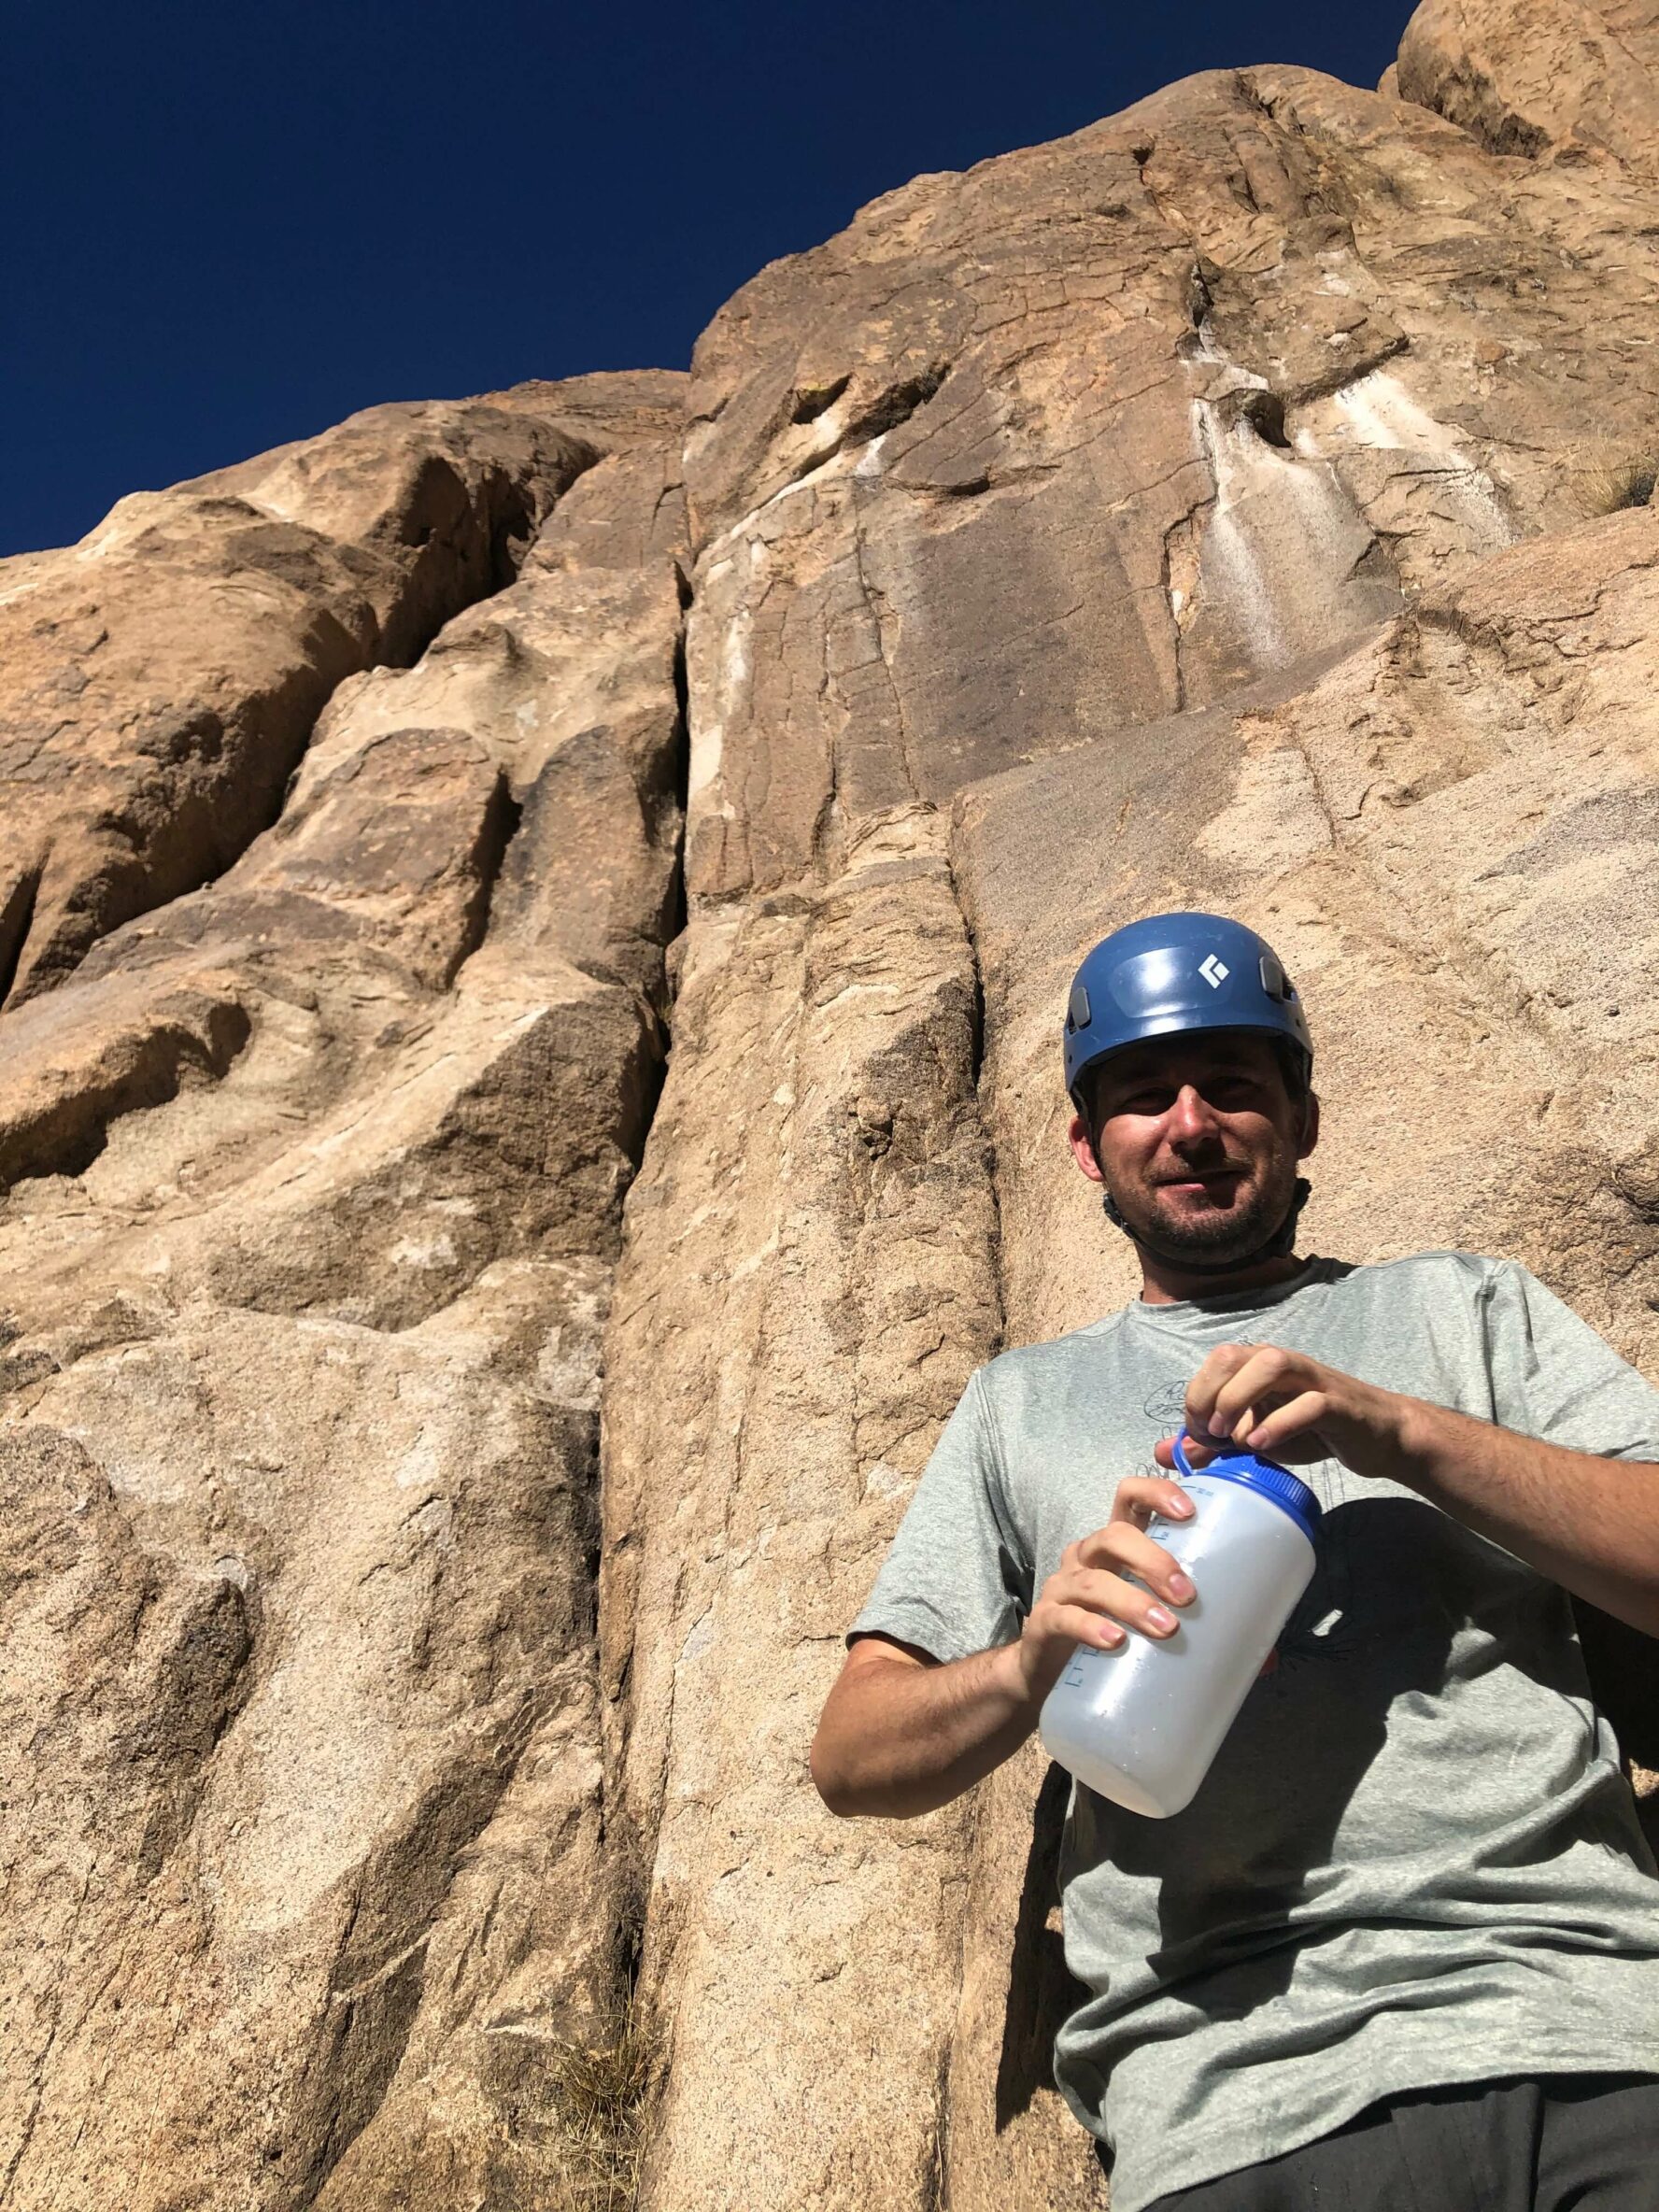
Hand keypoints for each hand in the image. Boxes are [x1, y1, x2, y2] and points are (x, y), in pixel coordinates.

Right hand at [1014, 1474, 1198, 1701]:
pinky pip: (1064, 1616)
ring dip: (1132, 1601)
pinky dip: (1090, 1626)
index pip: (1130, 1498)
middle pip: (1114, 1535)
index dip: (1157, 1494)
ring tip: (1165, 1628)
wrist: (1048, 1673)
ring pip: (1093, 1580)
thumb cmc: (1112, 1636)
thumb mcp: (1151, 1619)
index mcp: (1117, 1547)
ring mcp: (1062, 1588)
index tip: (1189, 1512)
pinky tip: (1114, 1641)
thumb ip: (1202, 1630)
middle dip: (1153, 1560)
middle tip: (1187, 1595)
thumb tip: (1266, 1660)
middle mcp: (1088, 1558)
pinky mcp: (1044, 1622)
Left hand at [1151, 1341, 1407, 1480]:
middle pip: (1232, 1354)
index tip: (1197, 1434)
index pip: (1213, 1363)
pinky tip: (1261, 1444)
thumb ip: (1213, 1444)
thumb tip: (1163, 1452)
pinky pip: (1309, 1402)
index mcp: (1258, 1366)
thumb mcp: (1254, 1438)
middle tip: (1209, 1432)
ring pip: (1270, 1364)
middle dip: (1209, 1392)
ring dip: (1240, 1397)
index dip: (1196, 1396)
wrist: (1377, 1437)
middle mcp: (1282, 1363)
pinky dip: (1280, 1421)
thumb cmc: (1311, 1432)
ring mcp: (1312, 1379)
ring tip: (1230, 1435)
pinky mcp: (1339, 1403)